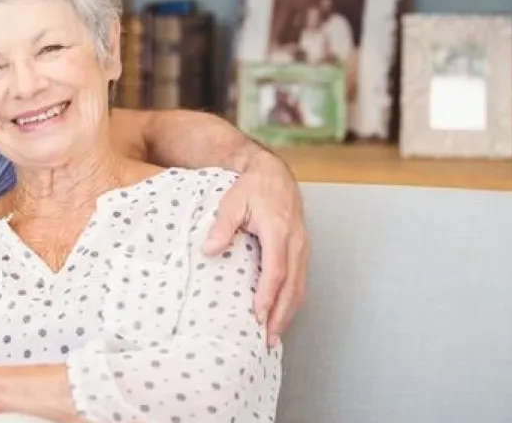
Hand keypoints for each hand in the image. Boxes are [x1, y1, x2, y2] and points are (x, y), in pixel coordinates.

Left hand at [205, 149, 308, 347]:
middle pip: (292, 285)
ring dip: (289, 312)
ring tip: (275, 335)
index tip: (258, 315)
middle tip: (268, 338)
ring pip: (300, 286)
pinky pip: (301, 280)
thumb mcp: (232, 202)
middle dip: (281, 314)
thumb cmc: (252, 188)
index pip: (276, 270)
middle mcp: (296, 242)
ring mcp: (302, 247)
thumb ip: (222, 226)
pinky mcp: (302, 250)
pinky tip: (282, 313)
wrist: (274, 174)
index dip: (268, 295)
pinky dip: (293, 300)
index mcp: (279, 231)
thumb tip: (209, 250)